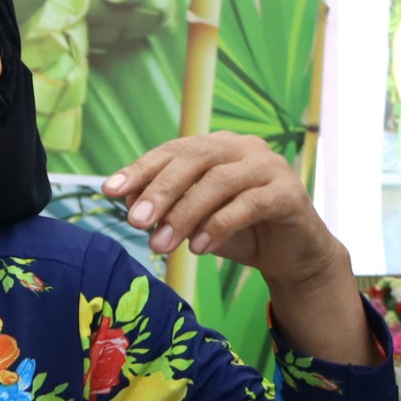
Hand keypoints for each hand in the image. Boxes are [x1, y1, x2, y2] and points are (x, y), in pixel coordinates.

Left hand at [105, 134, 373, 363]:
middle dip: (160, 191)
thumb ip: (165, 208)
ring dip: (185, 214)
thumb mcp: (192, 220)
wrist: (289, 255)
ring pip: (219, 182)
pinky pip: (249, 204)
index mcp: (216, 146)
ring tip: (161, 246)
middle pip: (194, 159)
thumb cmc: (235, 231)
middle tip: (135, 223)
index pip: (172, 151)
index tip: (110, 191)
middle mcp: (243, 147)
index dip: (140, 169)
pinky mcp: (290, 192)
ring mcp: (270, 166)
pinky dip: (218, 226)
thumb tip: (127, 206)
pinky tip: (199, 249)